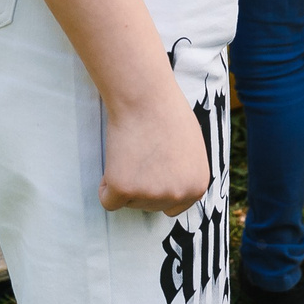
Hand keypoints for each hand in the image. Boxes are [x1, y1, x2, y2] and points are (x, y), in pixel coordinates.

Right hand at [99, 89, 212, 214]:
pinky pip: (108, 200)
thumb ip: (184, 173)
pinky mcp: (124, 188)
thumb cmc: (167, 112)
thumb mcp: (192, 148)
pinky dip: (105, 186)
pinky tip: (115, 160)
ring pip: (128, 202)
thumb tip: (172, 186)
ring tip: (132, 150)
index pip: (173, 207)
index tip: (152, 170)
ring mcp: (152, 194)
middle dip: (140, 185)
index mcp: (197, 186)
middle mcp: (178, 194)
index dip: (158, 189)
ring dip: (124, 181)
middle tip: (141, 151)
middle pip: (149, 206)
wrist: (145, 96)